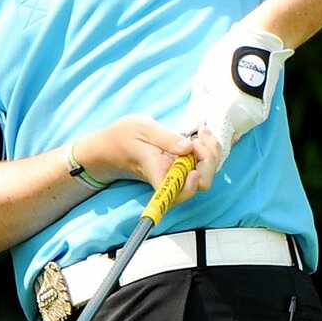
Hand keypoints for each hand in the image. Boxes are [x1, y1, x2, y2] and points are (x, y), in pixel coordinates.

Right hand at [100, 116, 219, 200]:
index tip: (192, 153)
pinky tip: (201, 136)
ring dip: (211, 153)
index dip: (190, 182)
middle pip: (200, 184)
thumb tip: (188, 148)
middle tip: (201, 136)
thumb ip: (166, 138)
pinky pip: (201, 167)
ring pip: (204, 175)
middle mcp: (169, 178)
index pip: (176, 192)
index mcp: (156, 171)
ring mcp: (176, 175)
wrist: (110, 148)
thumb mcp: (141, 128)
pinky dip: (207, 152)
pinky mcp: (180, 169)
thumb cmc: (122, 138)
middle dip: (209, 160)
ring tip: (202, 133)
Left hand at [183, 24, 290, 164]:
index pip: (210, 145)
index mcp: (226, 111)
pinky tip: (219, 114)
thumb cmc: (226, 57)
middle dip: (207, 143)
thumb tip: (189, 130)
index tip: (188, 143)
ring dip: (217, 133)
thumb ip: (197, 110)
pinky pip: (240, 126)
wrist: (258, 43)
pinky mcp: (259, 113)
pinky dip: (228, 125)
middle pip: (221, 143)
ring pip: (231, 135)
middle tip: (194, 132)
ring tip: (204, 120)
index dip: (198, 148)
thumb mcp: (203, 82)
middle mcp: (243, 119)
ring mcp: (254, 118)